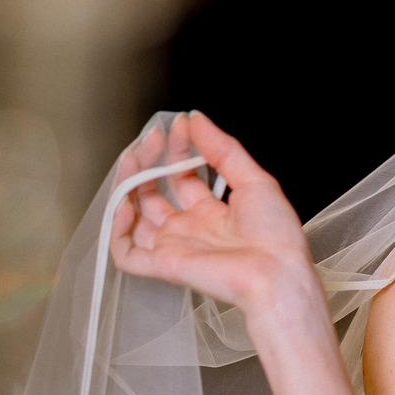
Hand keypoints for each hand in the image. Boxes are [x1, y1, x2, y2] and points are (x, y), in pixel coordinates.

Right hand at [109, 112, 321, 344]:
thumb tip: (196, 120)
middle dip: (147, 163)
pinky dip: (116, 226)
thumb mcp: (255, 180)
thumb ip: (223, 149)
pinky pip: (125, 252)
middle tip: (152, 139)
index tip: (178, 125)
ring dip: (126, 186)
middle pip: (153, 195)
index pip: (182, 178)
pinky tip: (126, 200)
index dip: (176, 151)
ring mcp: (174, 248)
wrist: (277, 274)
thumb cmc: (276, 236)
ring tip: (132, 158)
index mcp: (213, 215)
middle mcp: (190, 231)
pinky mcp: (163, 266)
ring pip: (133, 218)